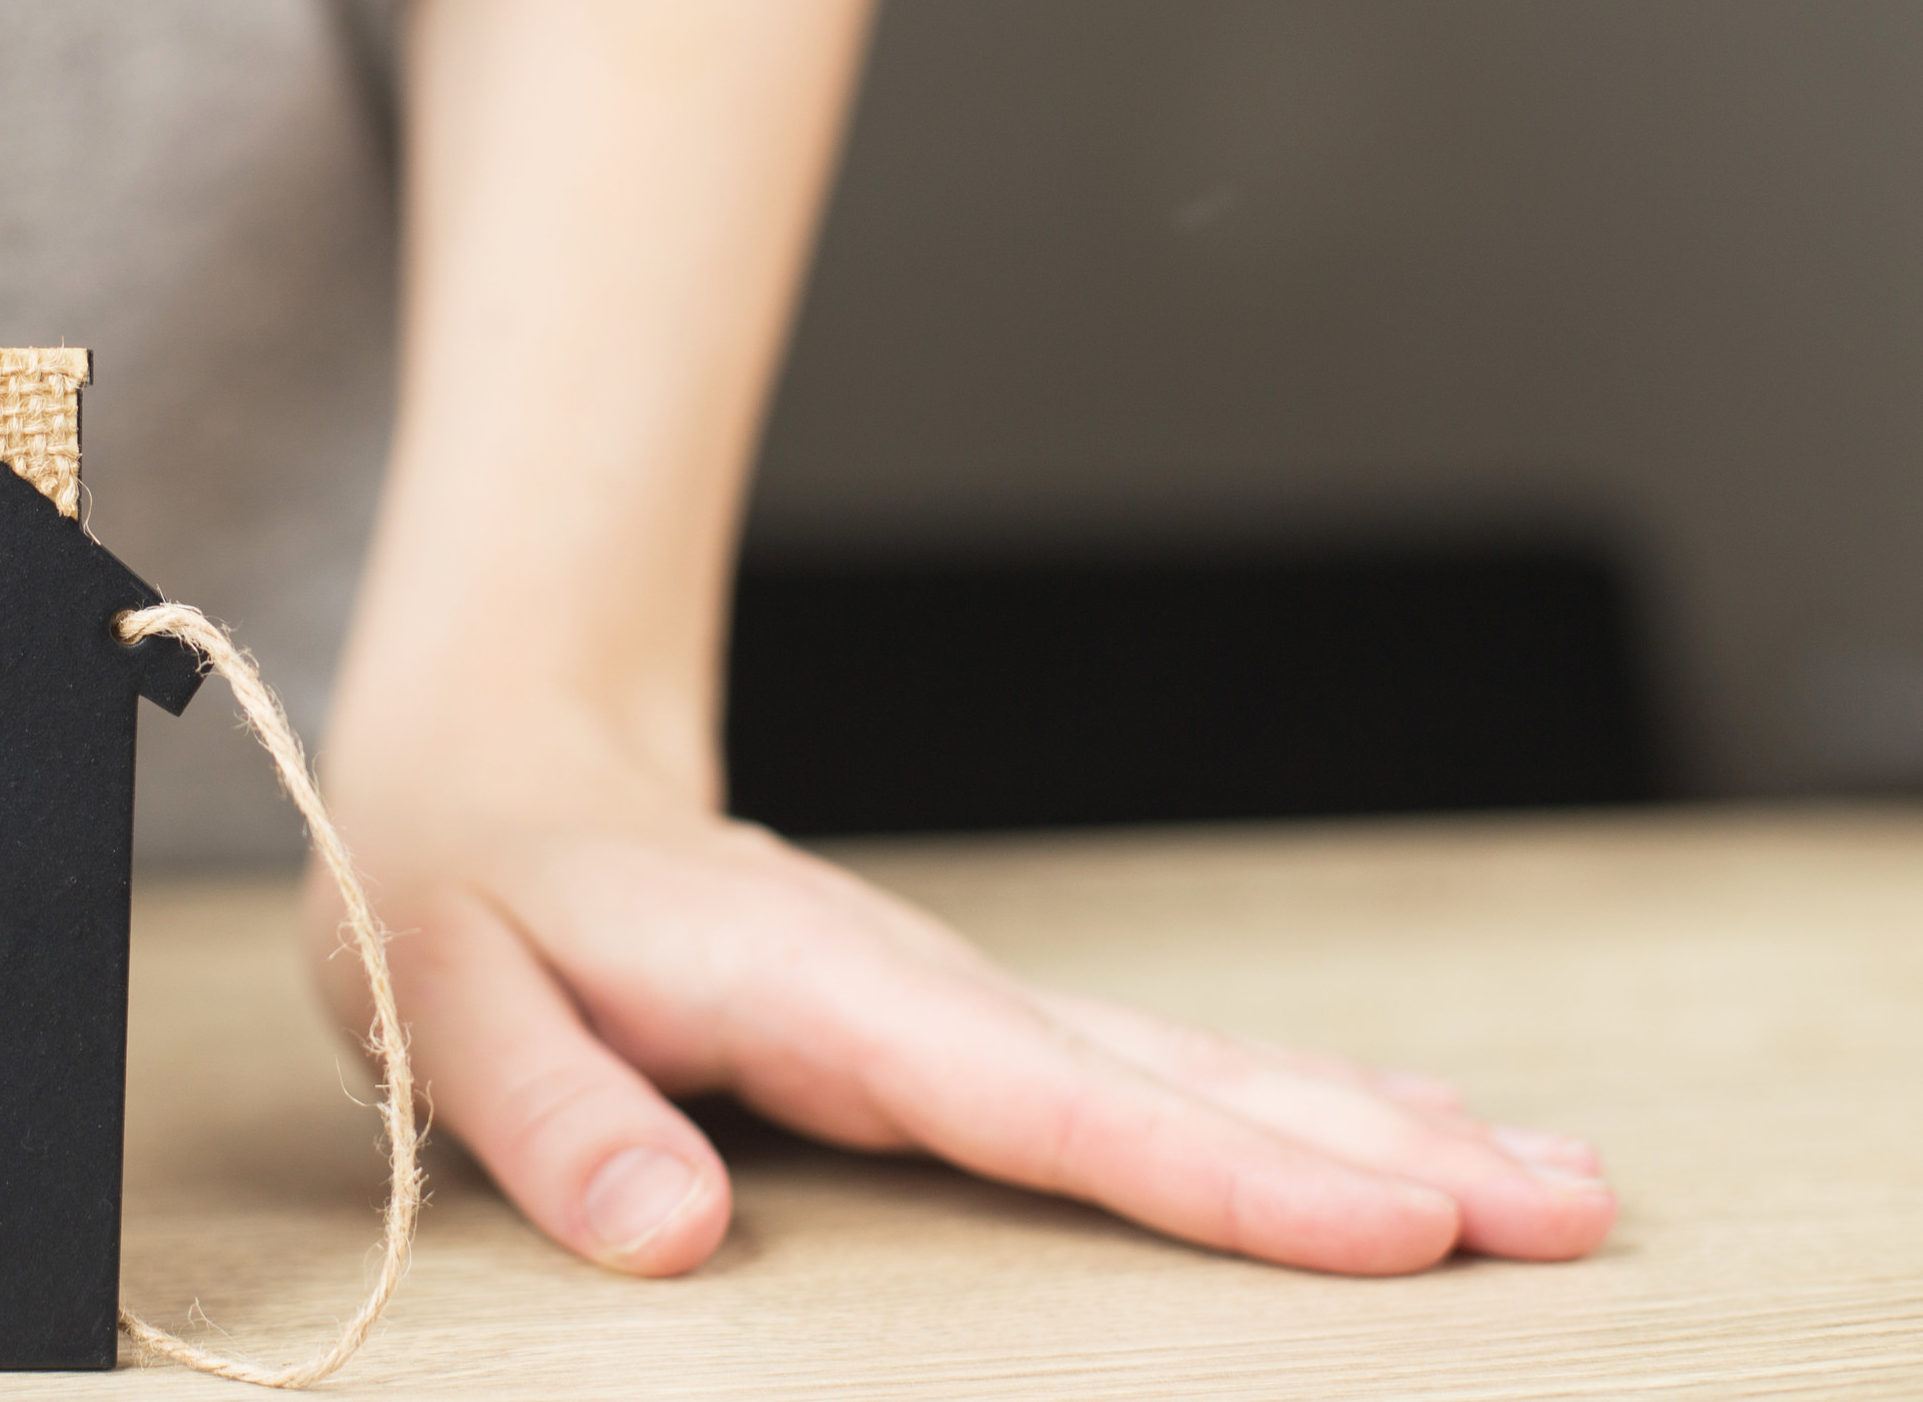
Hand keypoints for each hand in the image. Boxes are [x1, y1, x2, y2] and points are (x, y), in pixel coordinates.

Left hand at [310, 732, 1617, 1278]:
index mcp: (810, 987)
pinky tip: (1390, 1139)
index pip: (1039, 1093)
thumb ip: (555, 1117)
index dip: (1215, 1167)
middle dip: (1372, 1148)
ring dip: (1369, 1124)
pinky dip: (1283, 1110)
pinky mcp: (951, 1028)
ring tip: (1550, 1182)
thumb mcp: (444, 1002)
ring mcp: (947, 1004)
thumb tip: (676, 1232)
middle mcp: (913, 988)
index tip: (1393, 1223)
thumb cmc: (465, 894)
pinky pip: (1142, 1075)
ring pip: (1186, 1067)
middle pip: (1169, 1076)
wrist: (501, 778)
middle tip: (1566, 1211)